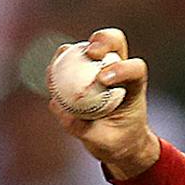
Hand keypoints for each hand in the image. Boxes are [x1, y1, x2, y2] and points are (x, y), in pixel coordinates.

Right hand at [50, 29, 159, 180]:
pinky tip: (49, 75)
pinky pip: (69, 63)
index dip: (123, 68)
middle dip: (103, 40)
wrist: (117, 144)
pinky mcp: (83, 73)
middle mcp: (119, 70)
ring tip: (60, 59)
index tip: (104, 79)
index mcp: (134, 85)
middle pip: (114, 42)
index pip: (135, 68)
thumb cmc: (118, 143)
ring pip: (88, 46)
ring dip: (74, 48)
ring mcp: (100, 68)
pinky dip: (58, 65)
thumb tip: (61, 110)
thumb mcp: (105, 143)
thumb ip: (85, 129)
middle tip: (91, 52)